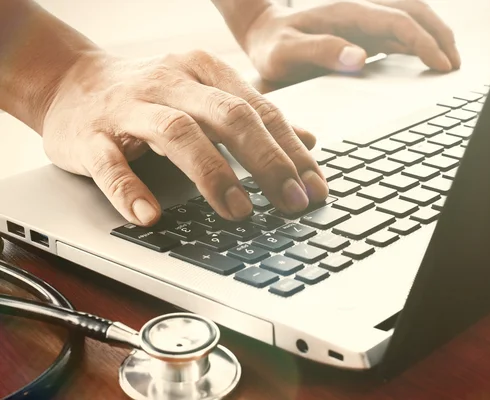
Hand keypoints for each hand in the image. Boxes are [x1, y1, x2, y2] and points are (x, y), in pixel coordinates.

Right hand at [42, 50, 328, 225]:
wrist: (70, 80)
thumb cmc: (149, 94)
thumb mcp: (206, 95)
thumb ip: (254, 117)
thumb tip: (308, 141)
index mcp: (205, 72)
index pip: (261, 111)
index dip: (292, 151)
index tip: (315, 189)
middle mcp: (173, 83)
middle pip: (229, 116)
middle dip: (267, 162)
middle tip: (292, 202)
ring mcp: (130, 107)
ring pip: (177, 133)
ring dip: (213, 174)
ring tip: (239, 211)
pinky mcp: (91, 135)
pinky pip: (111, 163)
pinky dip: (131, 189)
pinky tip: (150, 216)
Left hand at [241, 0, 459, 81]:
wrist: (263, 32)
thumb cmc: (273, 46)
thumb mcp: (287, 53)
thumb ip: (320, 52)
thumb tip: (360, 57)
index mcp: (347, 13)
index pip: (398, 21)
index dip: (424, 42)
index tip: (441, 65)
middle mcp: (360, 11)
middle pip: (413, 11)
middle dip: (440, 35)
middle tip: (455, 64)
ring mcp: (364, 20)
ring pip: (411, 17)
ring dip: (434, 35)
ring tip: (450, 61)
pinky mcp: (363, 31)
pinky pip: (399, 31)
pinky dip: (419, 42)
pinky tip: (427, 57)